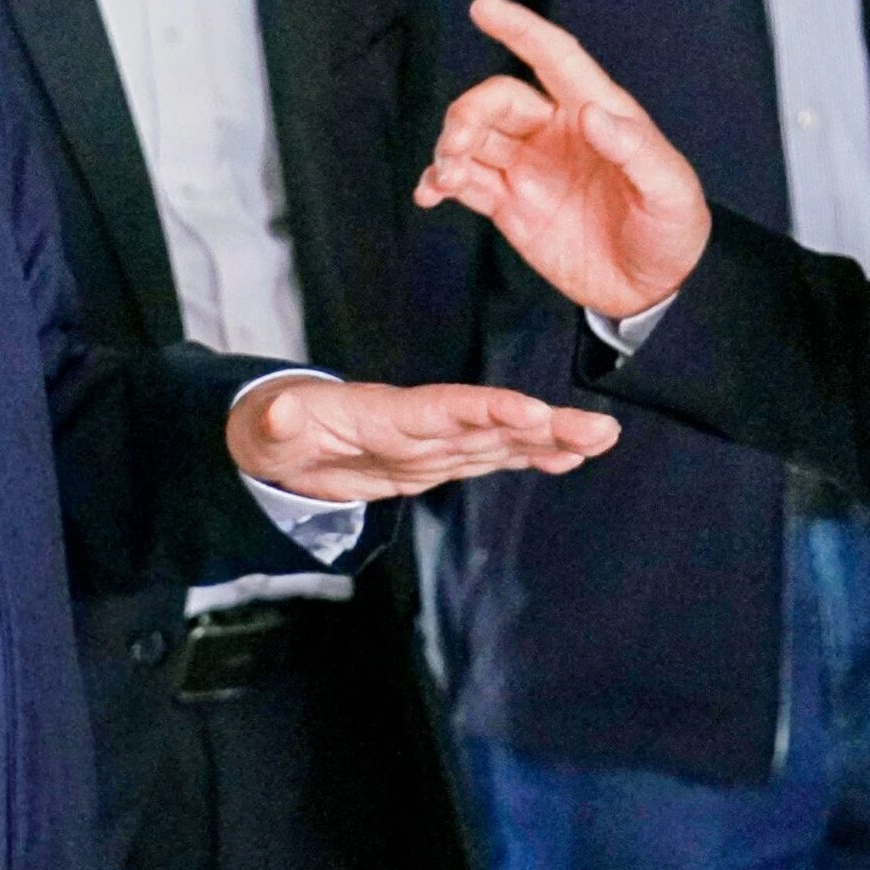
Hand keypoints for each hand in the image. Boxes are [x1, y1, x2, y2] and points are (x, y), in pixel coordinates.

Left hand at [227, 374, 618, 502]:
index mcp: (386, 415)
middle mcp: (421, 425)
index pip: (447, 410)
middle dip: (546, 426)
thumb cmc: (274, 427)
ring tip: (603, 438)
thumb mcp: (266, 427)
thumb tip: (282, 408)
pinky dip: (530, 457)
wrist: (284, 434)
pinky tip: (569, 458)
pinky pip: (490, 459)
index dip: (490, 412)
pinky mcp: (436, 461)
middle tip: (601, 428)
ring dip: (551, 440)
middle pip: (491, 423)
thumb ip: (278, 419)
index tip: (535, 414)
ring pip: (501, 440)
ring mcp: (433, 444)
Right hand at [416, 0, 712, 320]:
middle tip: (459, 144)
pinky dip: (440, 181)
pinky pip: (466, 181)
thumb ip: (635, 150)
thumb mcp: (670, 190)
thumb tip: (591, 114)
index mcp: (598, 112)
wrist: (654, 290)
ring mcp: (530, 167)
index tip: (482, 7)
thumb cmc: (673, 230)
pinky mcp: (511, 205)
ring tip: (448, 175)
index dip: (520, 29)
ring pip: (475, 136)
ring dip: (450, 145)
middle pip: (499, 99)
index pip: (554, 58)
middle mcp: (557, 131)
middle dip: (470, 111)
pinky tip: (430, 192)